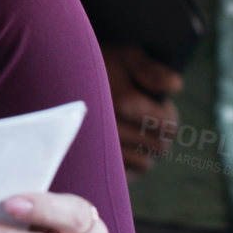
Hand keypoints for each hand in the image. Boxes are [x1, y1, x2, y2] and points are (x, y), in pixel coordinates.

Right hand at [100, 43, 181, 176]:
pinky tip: (123, 147)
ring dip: (145, 150)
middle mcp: (109, 128)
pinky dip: (129, 165)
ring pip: (144, 164)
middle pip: (160, 147)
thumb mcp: (126, 56)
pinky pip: (126, 176)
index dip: (170, 116)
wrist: (56, 77)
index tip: (160, 106)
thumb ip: (153, 70)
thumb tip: (175, 86)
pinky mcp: (91, 163)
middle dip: (159, 133)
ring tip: (134, 131)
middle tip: (146, 119)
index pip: (168, 125)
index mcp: (123, 102)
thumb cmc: (99, 64)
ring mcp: (98, 149)